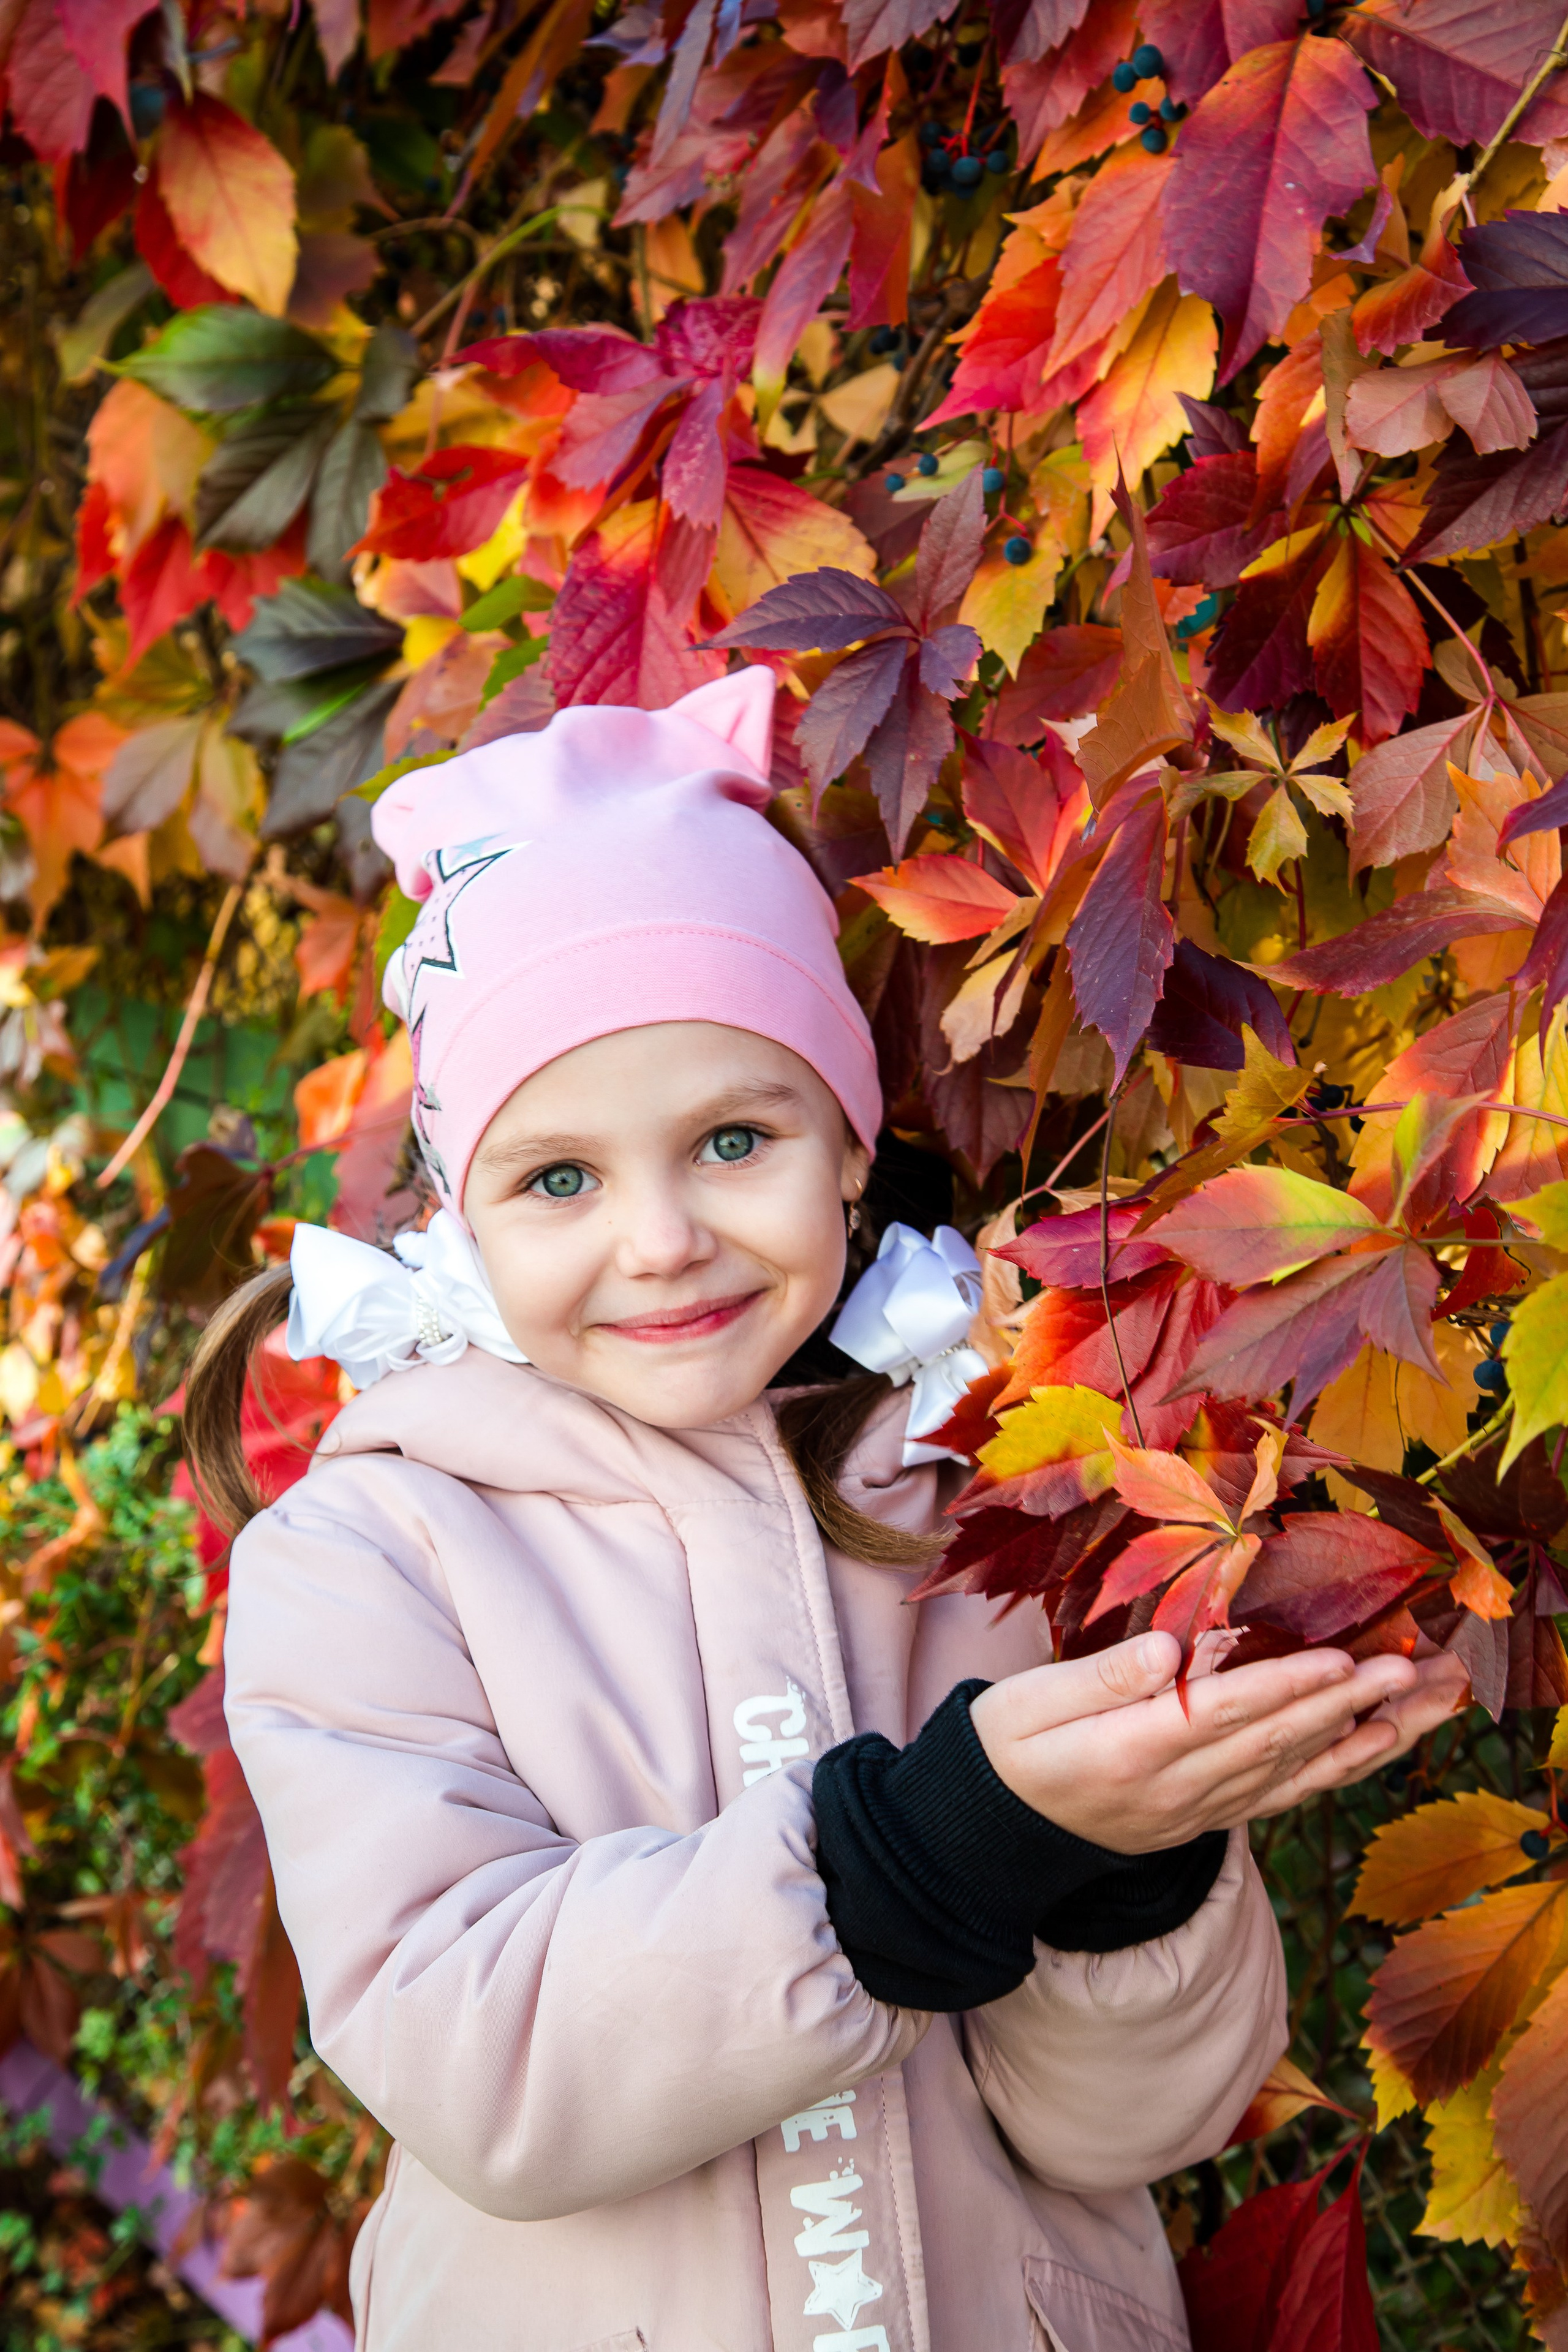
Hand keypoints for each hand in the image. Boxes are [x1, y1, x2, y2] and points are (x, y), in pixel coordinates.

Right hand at [969, 1633, 1469, 1853]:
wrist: (992, 1832)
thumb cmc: (1007, 1747)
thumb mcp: (1030, 1702)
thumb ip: (1103, 1677)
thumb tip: (1167, 1646)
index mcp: (1131, 1750)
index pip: (1224, 1713)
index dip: (1287, 1687)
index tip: (1342, 1660)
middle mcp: (1176, 1790)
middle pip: (1275, 1744)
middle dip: (1347, 1707)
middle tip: (1408, 1672)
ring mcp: (1195, 1812)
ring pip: (1293, 1774)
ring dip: (1360, 1741)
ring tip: (1417, 1708)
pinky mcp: (1204, 1819)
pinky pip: (1279, 1797)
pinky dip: (1331, 1773)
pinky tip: (1370, 1748)